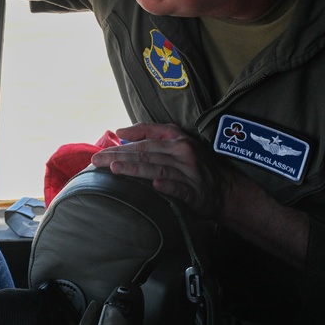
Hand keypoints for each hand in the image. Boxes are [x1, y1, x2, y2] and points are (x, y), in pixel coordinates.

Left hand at [92, 122, 309, 264]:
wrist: (228, 190)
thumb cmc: (198, 166)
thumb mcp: (178, 144)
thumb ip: (152, 135)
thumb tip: (122, 132)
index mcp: (177, 139)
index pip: (145, 138)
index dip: (122, 142)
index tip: (102, 148)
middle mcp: (183, 152)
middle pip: (145, 152)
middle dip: (118, 156)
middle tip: (96, 161)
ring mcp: (190, 172)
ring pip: (157, 168)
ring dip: (136, 168)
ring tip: (115, 169)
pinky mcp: (196, 192)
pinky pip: (181, 188)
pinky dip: (168, 186)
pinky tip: (156, 185)